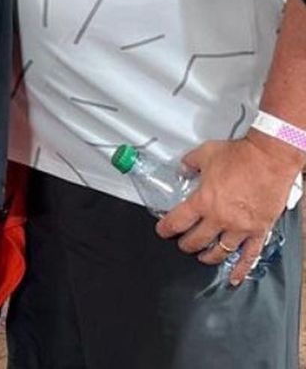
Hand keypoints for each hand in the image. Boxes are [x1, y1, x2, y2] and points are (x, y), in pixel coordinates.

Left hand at [155, 134, 301, 284]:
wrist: (269, 159)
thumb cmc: (240, 156)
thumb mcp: (205, 153)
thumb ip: (190, 163)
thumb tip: (183, 167)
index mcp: (204, 200)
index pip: (178, 221)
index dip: (166, 228)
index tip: (162, 231)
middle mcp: (220, 218)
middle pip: (197, 240)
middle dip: (186, 244)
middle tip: (182, 244)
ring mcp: (240, 227)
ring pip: (220, 251)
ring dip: (208, 256)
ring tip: (202, 257)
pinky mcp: (259, 231)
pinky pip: (249, 255)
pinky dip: (241, 269)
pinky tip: (233, 277)